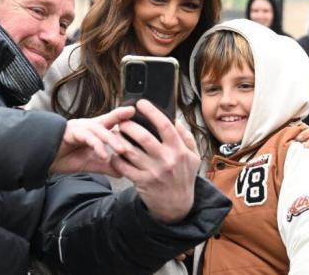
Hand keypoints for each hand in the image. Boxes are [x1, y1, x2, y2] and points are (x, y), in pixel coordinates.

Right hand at [49, 106, 133, 174]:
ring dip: (112, 140)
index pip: (113, 123)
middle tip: (137, 126)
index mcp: (95, 131)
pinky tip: (103, 155)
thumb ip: (105, 166)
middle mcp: (89, 126)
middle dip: (122, 119)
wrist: (43, 158)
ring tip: (122, 150)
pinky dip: (96, 146)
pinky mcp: (72, 132)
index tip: (138, 116)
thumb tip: (122, 172)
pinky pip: (87, 138)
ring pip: (99, 130)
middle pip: (108, 120)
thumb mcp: (90, 163)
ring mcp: (80, 127)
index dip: (124, 118)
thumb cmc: (65, 156)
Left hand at [110, 100, 200, 223]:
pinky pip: (123, 167)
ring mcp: (153, 172)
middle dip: (129, 125)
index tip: (141, 103)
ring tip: (114, 133)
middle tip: (121, 120)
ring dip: (119, 140)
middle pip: (143, 137)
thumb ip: (186, 137)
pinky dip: (116, 158)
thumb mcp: (193, 157)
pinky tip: (114, 153)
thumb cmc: (184, 177)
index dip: (152, 112)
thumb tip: (176, 119)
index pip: (165, 126)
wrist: (177, 206)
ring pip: (130, 151)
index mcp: (179, 150)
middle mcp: (166, 160)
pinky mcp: (142, 182)